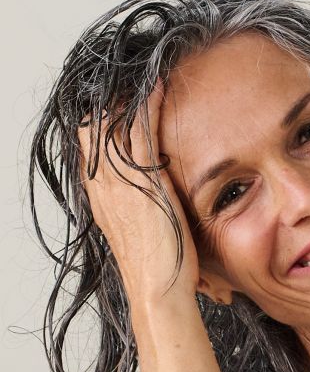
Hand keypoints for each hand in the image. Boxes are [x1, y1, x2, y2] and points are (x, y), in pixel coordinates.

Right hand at [77, 79, 200, 310]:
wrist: (158, 291)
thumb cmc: (157, 272)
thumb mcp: (140, 238)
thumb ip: (138, 215)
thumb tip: (149, 207)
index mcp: (100, 201)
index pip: (89, 152)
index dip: (99, 129)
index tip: (115, 114)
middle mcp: (104, 188)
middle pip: (94, 132)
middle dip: (110, 109)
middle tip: (131, 91)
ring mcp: (121, 183)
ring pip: (114, 127)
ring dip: (130, 101)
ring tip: (146, 80)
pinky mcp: (144, 181)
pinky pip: (141, 131)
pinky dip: (148, 105)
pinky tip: (158, 87)